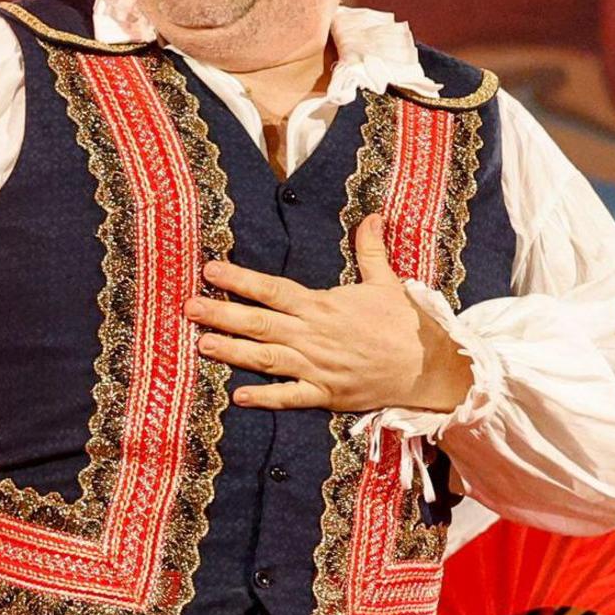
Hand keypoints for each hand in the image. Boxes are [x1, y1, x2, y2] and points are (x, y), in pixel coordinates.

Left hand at [191, 214, 473, 415]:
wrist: (426, 367)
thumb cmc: (403, 324)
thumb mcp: (387, 282)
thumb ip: (371, 250)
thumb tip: (371, 216)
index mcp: (322, 306)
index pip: (272, 290)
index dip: (240, 281)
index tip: (210, 271)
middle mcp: (313, 336)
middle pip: (259, 323)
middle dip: (221, 314)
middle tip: (188, 308)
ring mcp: (316, 367)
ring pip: (266, 358)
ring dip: (233, 352)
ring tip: (201, 345)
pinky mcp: (325, 395)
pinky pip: (290, 398)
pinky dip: (265, 398)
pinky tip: (239, 396)